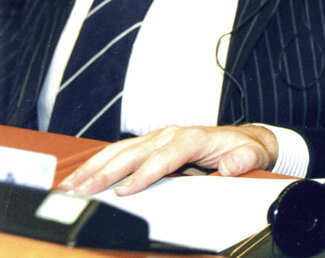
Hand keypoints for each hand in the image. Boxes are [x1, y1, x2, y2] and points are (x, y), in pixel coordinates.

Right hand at [58, 124, 277, 196]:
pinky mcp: (149, 145)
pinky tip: (81, 177)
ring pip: (120, 151)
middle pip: (134, 153)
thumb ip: (243, 161)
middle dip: (106, 173)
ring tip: (71, 185)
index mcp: (194, 137)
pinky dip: (97, 164)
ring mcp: (158, 138)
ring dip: (94, 167)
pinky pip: (120, 153)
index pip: (164, 156)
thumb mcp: (252, 155)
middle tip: (83, 191)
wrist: (243, 139)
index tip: (124, 190)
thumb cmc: (243, 148)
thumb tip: (230, 166)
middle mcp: (171, 134)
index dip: (144, 173)